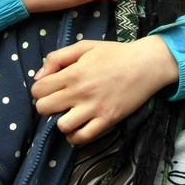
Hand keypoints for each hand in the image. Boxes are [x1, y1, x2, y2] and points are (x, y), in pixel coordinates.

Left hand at [30, 36, 179, 143]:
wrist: (145, 65)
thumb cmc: (115, 53)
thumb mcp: (84, 46)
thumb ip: (58, 57)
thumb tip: (38, 76)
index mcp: (73, 72)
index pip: (38, 89)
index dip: (39, 89)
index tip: (48, 88)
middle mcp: (80, 92)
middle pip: (44, 108)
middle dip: (45, 105)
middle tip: (57, 101)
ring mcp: (94, 108)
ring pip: (61, 126)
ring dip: (61, 121)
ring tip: (69, 114)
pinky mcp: (107, 120)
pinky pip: (82, 138)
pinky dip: (75, 136)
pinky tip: (77, 127)